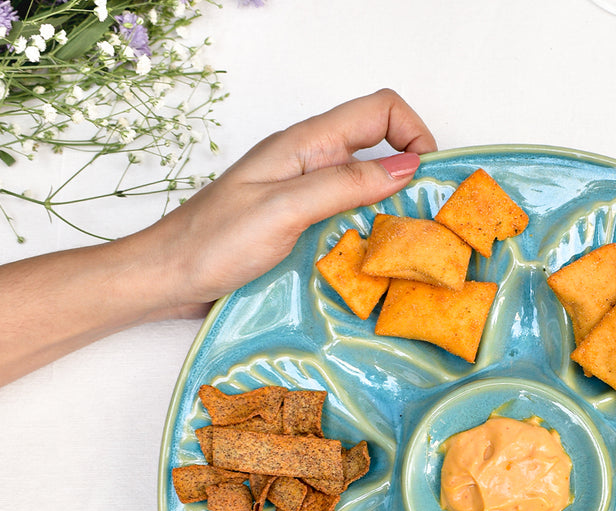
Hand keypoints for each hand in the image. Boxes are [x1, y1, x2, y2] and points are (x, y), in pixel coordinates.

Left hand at [0, 89, 434, 384]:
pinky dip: (373, 230)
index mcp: (306, 144)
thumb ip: (343, 185)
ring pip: (369, 184)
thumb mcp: (283, 210)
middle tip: (430, 219)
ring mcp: (307, 193)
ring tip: (409, 244)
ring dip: (395, 206)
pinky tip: (377, 260)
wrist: (169, 277)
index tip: (428, 181)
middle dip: (413, 172)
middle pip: (381, 145)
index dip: (414, 134)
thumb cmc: (213, 243)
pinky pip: (351, 216)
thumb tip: (406, 167)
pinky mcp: (303, 224)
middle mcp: (311, 162)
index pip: (380, 110)